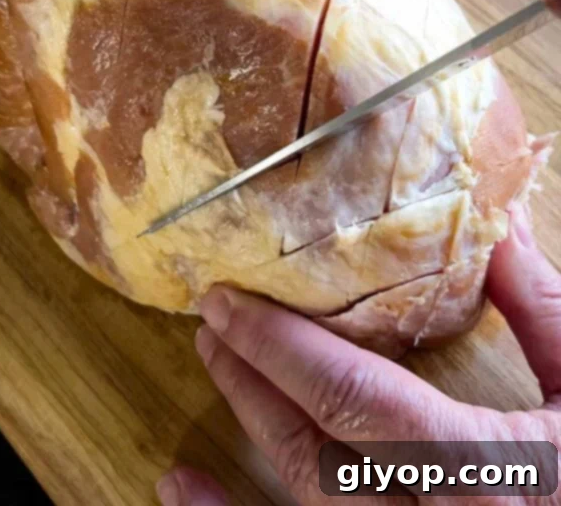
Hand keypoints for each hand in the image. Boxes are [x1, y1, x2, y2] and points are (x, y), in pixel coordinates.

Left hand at [156, 205, 560, 505]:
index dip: (280, 348)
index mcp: (482, 473)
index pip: (353, 399)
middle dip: (251, 380)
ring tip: (212, 367)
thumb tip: (495, 225)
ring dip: (245, 432)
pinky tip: (180, 486)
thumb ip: (541, 309)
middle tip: (210, 319)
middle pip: (311, 452)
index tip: (228, 300)